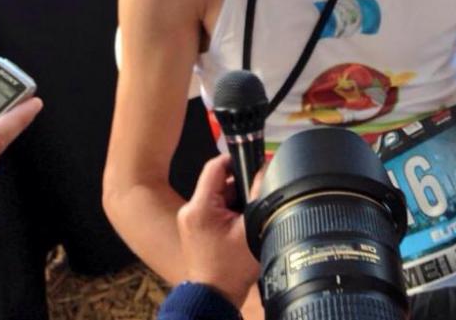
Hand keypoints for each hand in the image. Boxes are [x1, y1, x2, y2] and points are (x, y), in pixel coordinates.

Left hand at [176, 154, 260, 308]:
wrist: (215, 295)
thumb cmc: (231, 268)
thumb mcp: (250, 228)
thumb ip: (257, 196)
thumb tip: (265, 171)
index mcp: (200, 207)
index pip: (216, 166)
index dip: (235, 159)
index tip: (253, 161)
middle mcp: (191, 209)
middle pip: (219, 182)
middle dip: (240, 187)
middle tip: (257, 197)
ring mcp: (190, 218)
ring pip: (218, 195)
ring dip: (235, 200)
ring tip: (248, 216)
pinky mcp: (195, 226)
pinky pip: (214, 208)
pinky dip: (229, 211)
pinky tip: (241, 224)